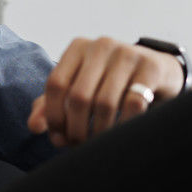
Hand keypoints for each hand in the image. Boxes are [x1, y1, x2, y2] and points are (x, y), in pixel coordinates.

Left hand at [27, 36, 183, 146]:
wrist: (157, 71)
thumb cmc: (110, 82)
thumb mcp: (80, 88)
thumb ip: (52, 105)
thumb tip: (34, 126)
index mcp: (78, 47)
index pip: (55, 84)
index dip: (53, 116)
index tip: (58, 138)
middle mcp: (101, 45)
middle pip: (78, 96)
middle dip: (76, 129)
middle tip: (79, 146)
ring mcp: (127, 54)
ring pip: (104, 103)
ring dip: (98, 132)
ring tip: (97, 144)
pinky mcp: (150, 67)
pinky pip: (133, 105)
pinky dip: (123, 126)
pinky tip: (119, 136)